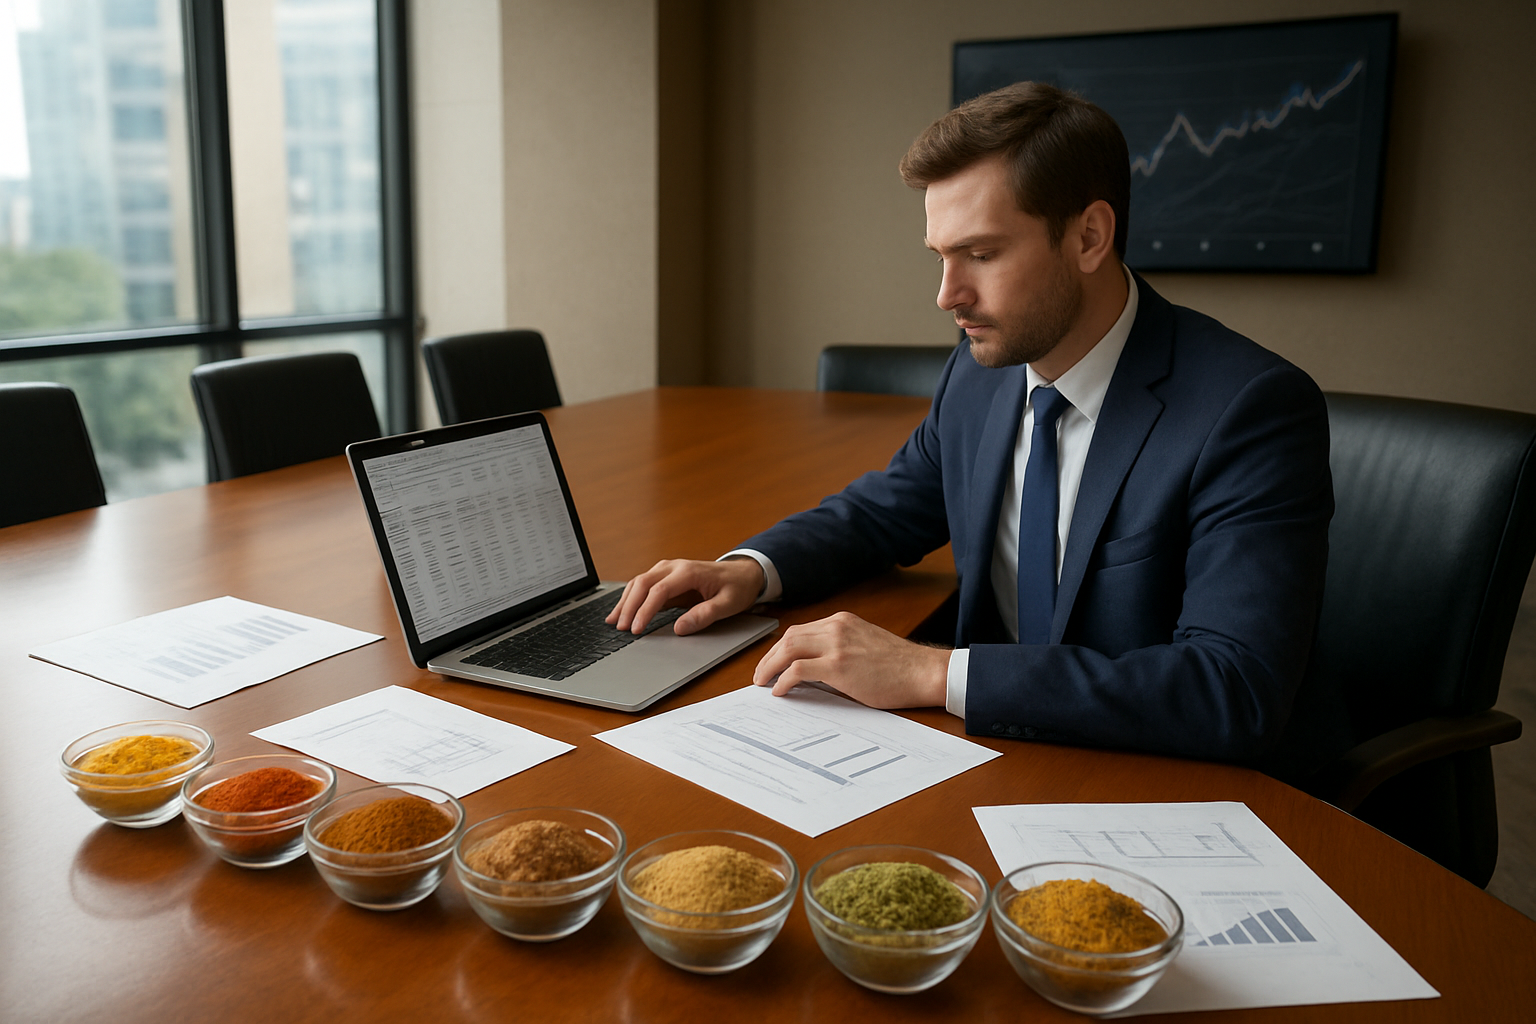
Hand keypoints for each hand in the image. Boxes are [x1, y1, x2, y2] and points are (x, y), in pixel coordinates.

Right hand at [606, 557, 764, 634]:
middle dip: (629, 606)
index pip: (659, 591)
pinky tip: (622, 611)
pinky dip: (630, 597)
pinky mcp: (666, 576)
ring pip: (639, 582)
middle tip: (620, 628)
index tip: (636, 629)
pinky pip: (643, 585)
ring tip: (613, 621)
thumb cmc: (737, 587)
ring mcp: (668, 569)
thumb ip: (704, 615)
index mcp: (689, 572)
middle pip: (642, 583)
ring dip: (625, 601)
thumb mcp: (728, 604)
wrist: (744, 573)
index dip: (645, 611)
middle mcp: (674, 566)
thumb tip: (679, 628)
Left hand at [751, 611, 949, 708]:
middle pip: (789, 637)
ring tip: (762, 682)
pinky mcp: (838, 665)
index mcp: (842, 621)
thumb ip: (838, 650)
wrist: (923, 671)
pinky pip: (798, 669)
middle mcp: (836, 627)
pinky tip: (780, 690)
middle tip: (760, 675)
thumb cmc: (900, 666)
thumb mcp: (864, 646)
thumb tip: (811, 670)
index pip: (800, 631)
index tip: (772, 663)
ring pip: (788, 648)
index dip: (780, 648)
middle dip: (769, 656)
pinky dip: (783, 679)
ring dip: (770, 666)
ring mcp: (837, 644)